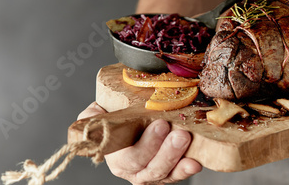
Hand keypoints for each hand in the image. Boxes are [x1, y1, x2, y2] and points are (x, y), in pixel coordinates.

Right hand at [77, 102, 201, 183]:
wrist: (129, 120)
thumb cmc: (116, 116)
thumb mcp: (99, 112)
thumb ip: (93, 115)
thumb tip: (95, 114)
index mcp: (114, 155)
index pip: (129, 156)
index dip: (146, 144)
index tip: (160, 124)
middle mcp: (131, 170)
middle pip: (148, 167)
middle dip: (165, 151)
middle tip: (180, 134)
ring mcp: (149, 174)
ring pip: (163, 173)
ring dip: (177, 158)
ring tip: (187, 140)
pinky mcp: (166, 174)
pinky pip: (176, 175)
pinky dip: (186, 169)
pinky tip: (195, 161)